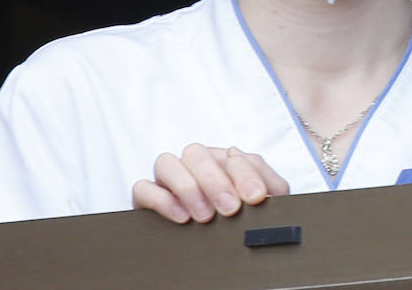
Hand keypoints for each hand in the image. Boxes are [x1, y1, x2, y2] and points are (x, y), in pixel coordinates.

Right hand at [133, 144, 289, 222]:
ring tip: (205, 216)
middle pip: (197, 153)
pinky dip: (162, 200)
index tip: (255, 198)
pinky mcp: (147, 200)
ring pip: (167, 162)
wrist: (225, 258)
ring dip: (188, 187)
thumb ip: (268, 186)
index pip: (233, 156)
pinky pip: (143, 188)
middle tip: (230, 209)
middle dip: (216, 181)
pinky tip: (182, 217)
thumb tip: (252, 174)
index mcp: (224, 162)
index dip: (245, 173)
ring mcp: (168, 181)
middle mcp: (195, 167)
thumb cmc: (244, 223)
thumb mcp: (264, 205)